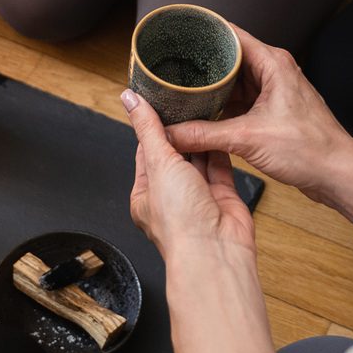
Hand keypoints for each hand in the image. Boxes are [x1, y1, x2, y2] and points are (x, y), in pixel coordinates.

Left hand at [122, 86, 256, 259]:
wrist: (215, 252)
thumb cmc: (179, 221)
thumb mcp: (158, 163)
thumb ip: (148, 129)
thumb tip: (130, 100)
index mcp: (146, 194)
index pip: (146, 152)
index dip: (153, 127)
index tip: (159, 102)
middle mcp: (171, 196)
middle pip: (175, 154)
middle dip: (180, 132)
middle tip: (185, 102)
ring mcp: (198, 197)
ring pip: (198, 159)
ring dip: (200, 139)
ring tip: (203, 110)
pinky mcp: (222, 197)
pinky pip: (220, 167)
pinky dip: (219, 150)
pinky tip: (220, 130)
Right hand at [164, 28, 352, 203]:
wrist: (337, 174)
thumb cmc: (311, 149)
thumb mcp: (248, 138)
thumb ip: (205, 134)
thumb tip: (172, 133)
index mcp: (273, 64)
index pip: (231, 35)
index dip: (205, 32)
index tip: (180, 33)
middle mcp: (274, 72)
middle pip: (230, 59)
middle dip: (202, 65)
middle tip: (172, 69)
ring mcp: (275, 92)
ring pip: (235, 82)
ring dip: (213, 89)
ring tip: (184, 92)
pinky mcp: (274, 112)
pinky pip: (242, 101)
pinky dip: (224, 107)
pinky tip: (206, 115)